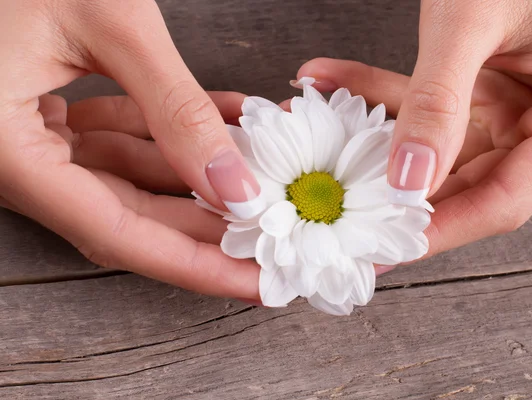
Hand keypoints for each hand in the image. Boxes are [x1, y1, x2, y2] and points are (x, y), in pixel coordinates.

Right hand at [0, 0, 261, 298]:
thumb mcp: (106, 20)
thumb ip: (173, 107)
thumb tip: (232, 185)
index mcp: (8, 152)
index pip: (119, 235)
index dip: (195, 265)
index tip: (255, 285)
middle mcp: (17, 160)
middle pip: (131, 216)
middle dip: (208, 225)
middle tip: (274, 234)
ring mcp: (29, 138)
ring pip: (130, 178)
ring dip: (198, 172)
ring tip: (261, 168)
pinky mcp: (43, 113)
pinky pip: (120, 138)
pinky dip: (171, 133)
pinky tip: (222, 123)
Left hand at [296, 0, 531, 257]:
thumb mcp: (479, 17)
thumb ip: (441, 99)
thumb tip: (408, 179)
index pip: (504, 200)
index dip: (442, 229)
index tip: (385, 248)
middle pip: (465, 184)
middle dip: (395, 194)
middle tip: (337, 211)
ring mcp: (511, 105)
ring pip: (434, 149)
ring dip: (372, 140)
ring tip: (316, 138)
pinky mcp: (478, 86)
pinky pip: (423, 105)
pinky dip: (376, 95)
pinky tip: (327, 83)